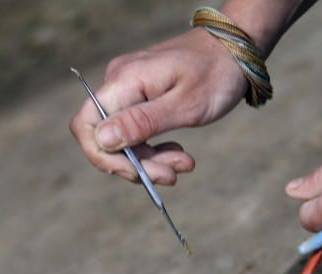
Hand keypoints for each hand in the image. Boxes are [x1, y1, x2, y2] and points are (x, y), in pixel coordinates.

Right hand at [70, 28, 246, 183]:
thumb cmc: (215, 74)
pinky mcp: (141, 99)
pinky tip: (178, 154)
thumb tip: (102, 140)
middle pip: (107, 140)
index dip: (103, 157)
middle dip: (138, 165)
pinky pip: (137, 134)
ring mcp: (129, 92)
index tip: (137, 173)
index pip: (86, 126)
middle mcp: (119, 85)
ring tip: (185, 163)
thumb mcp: (184, 105)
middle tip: (173, 175)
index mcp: (124, 82)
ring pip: (124, 142)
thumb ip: (142, 122)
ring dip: (152, 162)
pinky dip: (156, 151)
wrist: (234, 51)